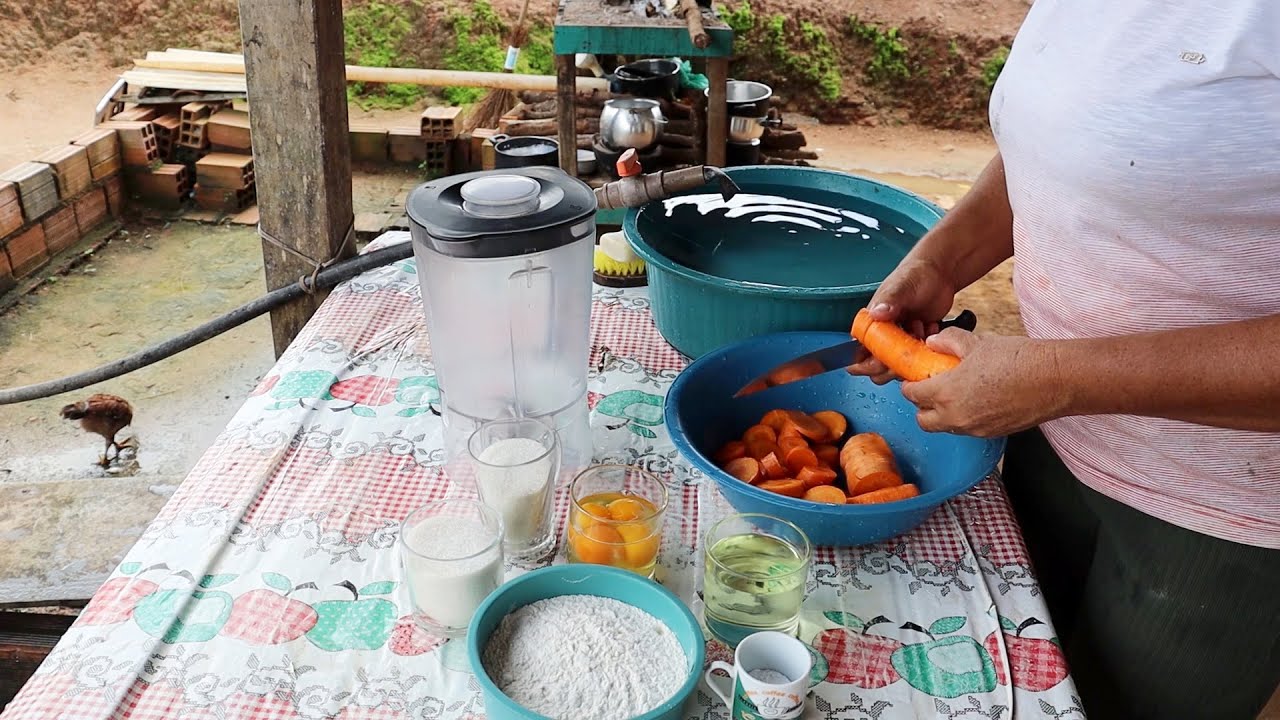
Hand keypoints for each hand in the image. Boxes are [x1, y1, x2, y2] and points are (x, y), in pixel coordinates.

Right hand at [848, 257, 956, 382]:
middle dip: (894, 364)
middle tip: (908, 346)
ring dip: (912, 355)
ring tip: (921, 328)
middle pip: (877, 367)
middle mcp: (882, 335)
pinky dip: (926, 349)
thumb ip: (889, 300)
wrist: (940, 273)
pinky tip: (931, 328)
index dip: (869, 363)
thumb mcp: (902, 286)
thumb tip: (876, 313)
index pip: (859, 354)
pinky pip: (919, 359)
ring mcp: (900, 340)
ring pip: (898, 366)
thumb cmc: (916, 274)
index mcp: (871, 324)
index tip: (884, 360)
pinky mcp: (916, 342)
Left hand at [899, 328, 1067, 436]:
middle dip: (921, 405)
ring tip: (956, 392)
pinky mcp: (992, 433)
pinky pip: (968, 429)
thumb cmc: (1017, 359)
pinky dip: (965, 418)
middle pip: (923, 420)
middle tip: (930, 388)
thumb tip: (934, 343)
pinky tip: (978, 399)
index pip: (912, 395)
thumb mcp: (977, 343)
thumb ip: (949, 342)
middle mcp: (957, 417)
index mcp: (946, 394)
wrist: (1055, 379)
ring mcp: (975, 429)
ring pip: (946, 427)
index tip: (913, 377)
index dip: (909, 385)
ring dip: (943, 414)